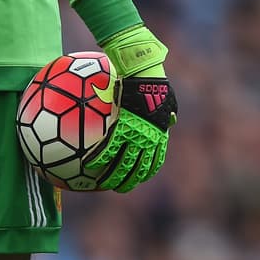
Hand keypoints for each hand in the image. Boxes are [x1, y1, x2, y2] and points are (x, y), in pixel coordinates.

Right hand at [85, 25, 177, 191]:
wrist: (143, 71)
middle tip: (119, 188)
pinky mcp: (119, 127)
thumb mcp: (169, 100)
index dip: (146, 172)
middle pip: (137, 168)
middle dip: (128, 181)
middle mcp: (147, 139)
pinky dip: (97, 159)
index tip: (140, 179)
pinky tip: (88, 166)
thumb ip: (168, 113)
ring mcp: (133, 134)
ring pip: (121, 164)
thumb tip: (171, 119)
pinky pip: (107, 149)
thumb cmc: (156, 82)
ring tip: (102, 183)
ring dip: (111, 176)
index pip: (154, 161)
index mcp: (158, 134)